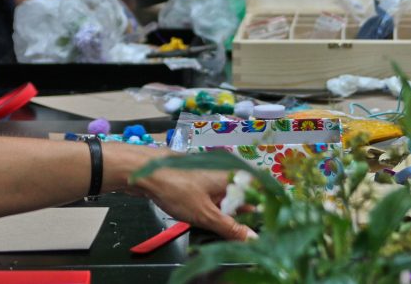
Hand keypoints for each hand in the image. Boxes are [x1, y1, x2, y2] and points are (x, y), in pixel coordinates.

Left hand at [125, 148, 254, 241]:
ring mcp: (211, 176)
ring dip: (230, 213)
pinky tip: (212, 221)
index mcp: (233, 176)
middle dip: (246, 214)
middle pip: (244, 194)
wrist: (144, 172)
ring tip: (231, 230)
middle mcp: (225, 172)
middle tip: (247, 233)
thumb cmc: (177, 189)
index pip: (261, 188)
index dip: (265, 206)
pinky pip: (215, 196)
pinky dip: (216, 208)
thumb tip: (253, 238)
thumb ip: (230, 228)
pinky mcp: (199, 181)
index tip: (267, 225)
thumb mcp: (206, 215)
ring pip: (229, 196)